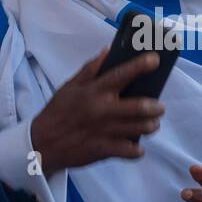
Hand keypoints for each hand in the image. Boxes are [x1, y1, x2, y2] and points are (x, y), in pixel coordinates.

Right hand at [29, 48, 165, 175]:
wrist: (42, 143)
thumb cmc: (58, 111)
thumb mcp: (70, 86)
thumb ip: (91, 69)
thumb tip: (108, 50)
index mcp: (94, 91)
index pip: (121, 74)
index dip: (140, 66)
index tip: (155, 60)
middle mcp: (101, 110)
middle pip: (139, 107)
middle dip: (156, 107)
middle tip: (159, 106)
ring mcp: (103, 131)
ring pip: (139, 129)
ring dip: (151, 126)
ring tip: (152, 124)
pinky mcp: (103, 150)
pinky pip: (130, 151)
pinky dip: (137, 150)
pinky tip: (137, 146)